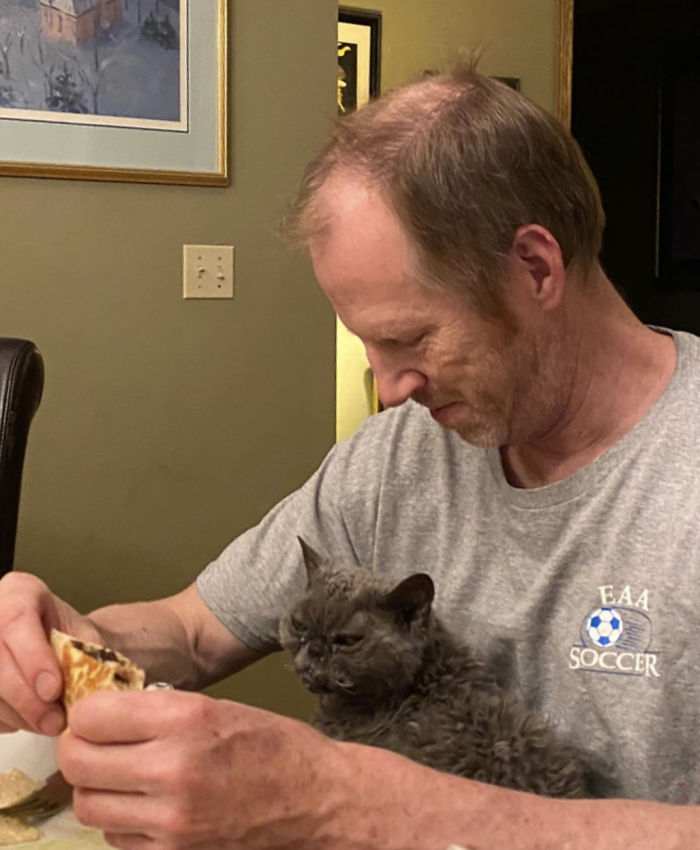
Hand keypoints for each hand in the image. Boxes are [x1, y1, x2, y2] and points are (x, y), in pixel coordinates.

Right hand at [0, 572, 99, 734]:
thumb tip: (89, 688)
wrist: (61, 645)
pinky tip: (27, 719)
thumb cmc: (70, 637)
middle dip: (26, 698)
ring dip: (17, 714)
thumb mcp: (84, 636)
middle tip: (54, 721)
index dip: (33, 658)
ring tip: (47, 724)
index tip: (53, 690)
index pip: (16, 620)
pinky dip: (6, 719)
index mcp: (19, 590)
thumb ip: (85, 655)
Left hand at [58, 689, 349, 849]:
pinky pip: (115, 839)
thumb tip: (98, 718)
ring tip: (122, 776)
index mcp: (186, 718)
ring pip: (88, 805)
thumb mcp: (216, 706)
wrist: (316, 799)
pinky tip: (146, 806)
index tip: (98, 716)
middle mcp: (172, 769)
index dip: (88, 714)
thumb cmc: (270, 744)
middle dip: (80, 750)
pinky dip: (121, 822)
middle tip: (97, 745)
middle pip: (78, 763)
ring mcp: (171, 822)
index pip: (92, 716)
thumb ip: (156, 712)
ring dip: (97, 788)